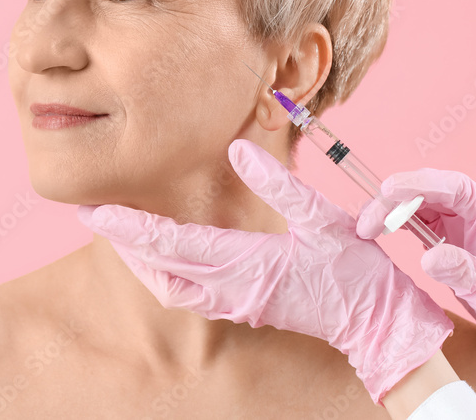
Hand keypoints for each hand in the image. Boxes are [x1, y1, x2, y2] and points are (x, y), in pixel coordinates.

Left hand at [76, 139, 453, 404]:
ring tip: (123, 233)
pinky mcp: (248, 308)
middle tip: (96, 214)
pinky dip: (166, 275)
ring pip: (171, 287)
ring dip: (143, 261)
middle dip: (125, 242)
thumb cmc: (357, 272)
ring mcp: (239, 304)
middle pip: (161, 268)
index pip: (173, 243)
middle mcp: (233, 290)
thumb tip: (239, 148)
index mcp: (247, 264)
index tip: (95, 211)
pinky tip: (165, 259)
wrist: (380, 326)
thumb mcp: (323, 217)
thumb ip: (278, 182)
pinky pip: (191, 296)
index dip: (131, 226)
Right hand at [357, 168, 475, 419]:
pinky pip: (419, 224)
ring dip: (391, 210)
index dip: (421, 183)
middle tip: (367, 223)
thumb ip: (469, 274)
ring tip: (365, 228)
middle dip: (396, 199)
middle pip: (431, 192)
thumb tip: (430, 257)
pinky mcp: (451, 244)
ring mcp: (464, 230)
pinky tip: (378, 234)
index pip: (457, 189)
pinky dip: (396, 224)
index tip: (389, 190)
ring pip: (420, 205)